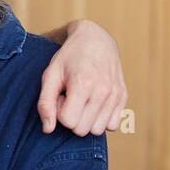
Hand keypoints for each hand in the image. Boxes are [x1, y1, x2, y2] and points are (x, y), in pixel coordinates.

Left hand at [38, 19, 127, 135]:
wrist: (95, 39)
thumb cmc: (69, 58)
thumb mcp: (50, 75)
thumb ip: (45, 103)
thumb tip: (48, 129)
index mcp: (83, 84)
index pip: (68, 121)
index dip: (59, 112)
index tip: (61, 96)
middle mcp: (103, 91)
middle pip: (82, 130)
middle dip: (72, 118)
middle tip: (70, 98)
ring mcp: (116, 95)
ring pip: (97, 130)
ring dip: (86, 120)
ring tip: (82, 100)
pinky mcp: (123, 97)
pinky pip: (112, 125)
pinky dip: (101, 120)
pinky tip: (94, 104)